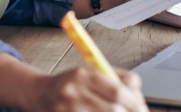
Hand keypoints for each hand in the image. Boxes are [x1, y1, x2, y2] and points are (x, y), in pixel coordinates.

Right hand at [27, 66, 148, 111]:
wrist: (40, 95)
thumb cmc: (71, 85)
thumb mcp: (92, 73)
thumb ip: (118, 79)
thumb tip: (138, 94)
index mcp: (83, 75)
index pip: (117, 91)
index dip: (134, 102)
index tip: (141, 106)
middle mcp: (73, 93)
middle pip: (113, 110)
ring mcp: (67, 110)